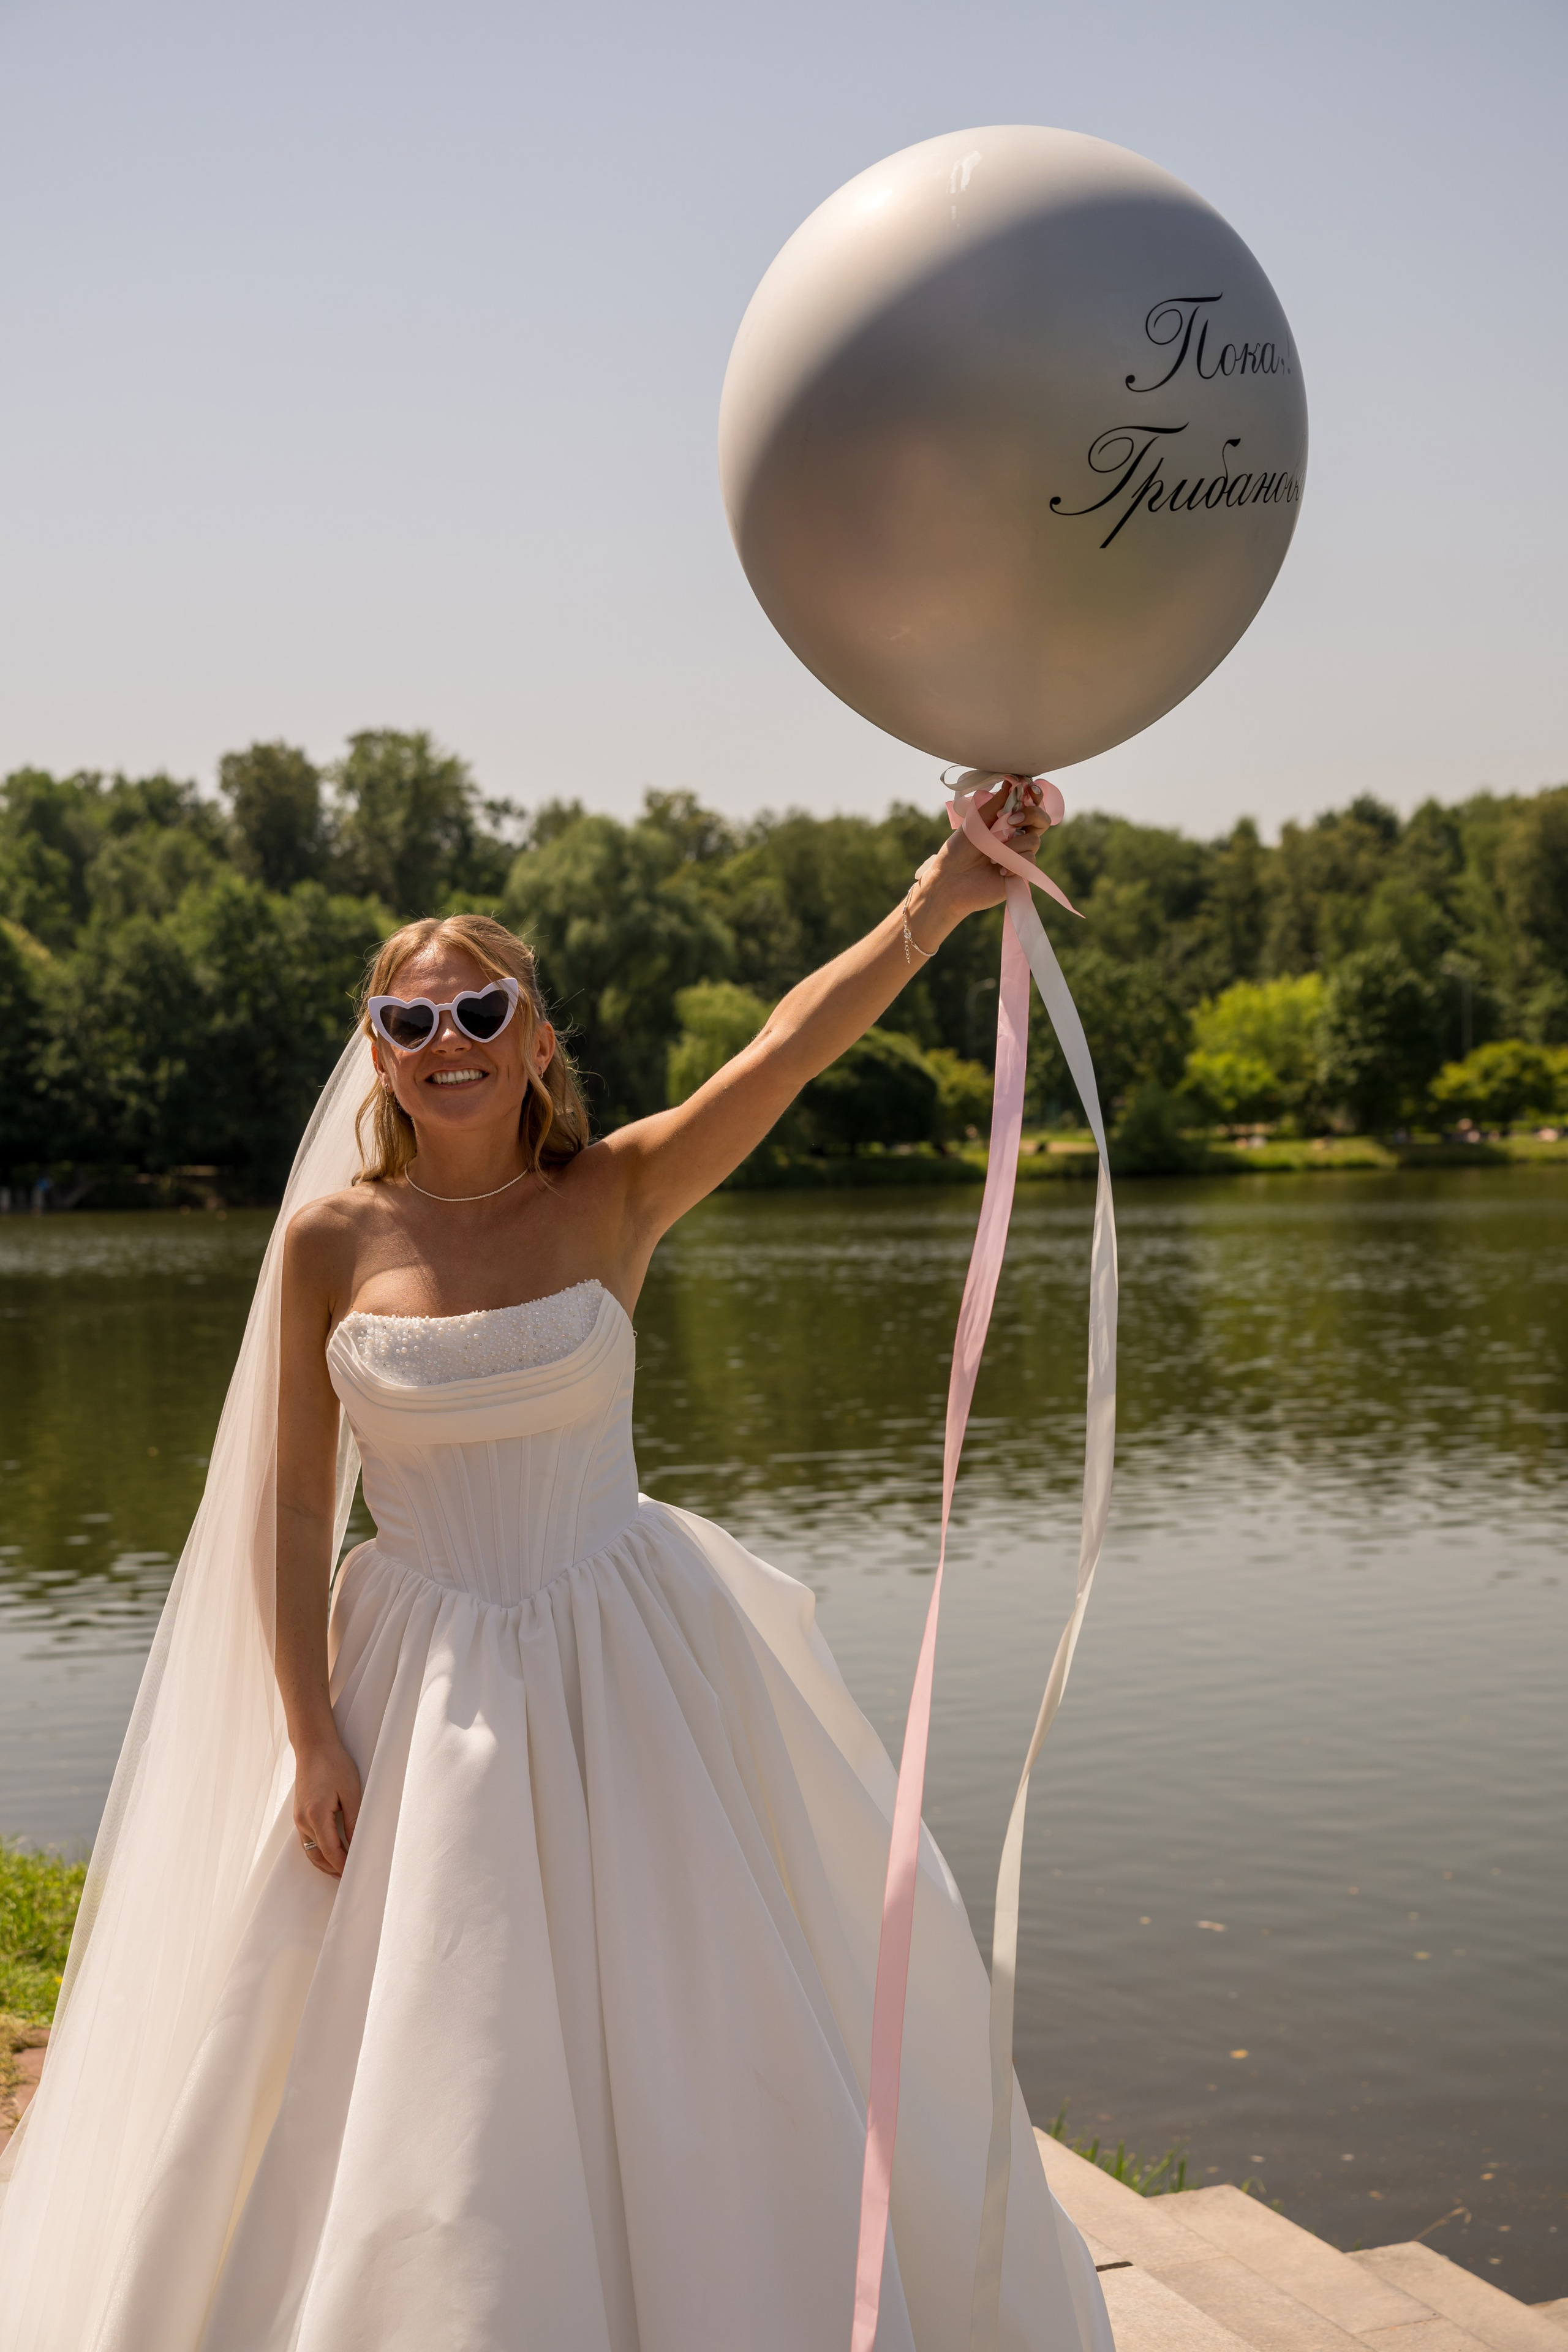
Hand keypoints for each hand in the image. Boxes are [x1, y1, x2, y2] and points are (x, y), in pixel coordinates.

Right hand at [292, 1730, 361, 1876]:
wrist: (314, 1747)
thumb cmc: (335, 1764)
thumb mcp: (351, 1792)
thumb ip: (353, 1821)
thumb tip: (356, 1844)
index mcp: (316, 1815)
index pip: (330, 1851)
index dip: (343, 1865)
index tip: (355, 1873)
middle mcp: (303, 1820)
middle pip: (317, 1855)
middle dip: (333, 1869)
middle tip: (350, 1878)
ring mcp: (298, 1818)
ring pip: (310, 1850)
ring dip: (324, 1862)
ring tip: (341, 1871)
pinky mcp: (298, 1814)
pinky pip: (306, 1840)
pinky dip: (317, 1851)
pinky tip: (329, 1853)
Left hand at [924, 778, 1050, 922]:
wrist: (950, 881)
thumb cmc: (958, 851)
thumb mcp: (975, 822)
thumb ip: (995, 804)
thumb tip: (1010, 781)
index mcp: (1006, 822)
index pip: (1029, 805)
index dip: (1035, 796)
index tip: (1030, 789)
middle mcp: (1016, 837)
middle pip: (1042, 820)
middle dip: (1032, 814)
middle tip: (1011, 820)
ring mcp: (1020, 855)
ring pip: (1034, 840)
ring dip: (1013, 844)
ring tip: (991, 855)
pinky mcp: (1021, 874)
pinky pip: (1029, 861)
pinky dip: (1012, 863)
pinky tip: (997, 870)